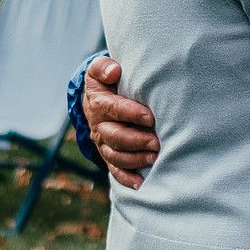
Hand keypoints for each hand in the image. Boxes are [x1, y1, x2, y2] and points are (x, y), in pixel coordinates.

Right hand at [81, 55, 158, 189]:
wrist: (93, 99)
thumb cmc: (105, 82)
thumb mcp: (99, 69)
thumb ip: (104, 67)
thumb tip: (114, 71)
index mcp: (99, 104)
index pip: (114, 109)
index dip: (132, 114)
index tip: (150, 117)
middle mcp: (98, 126)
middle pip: (114, 137)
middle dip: (136, 141)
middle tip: (156, 142)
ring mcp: (103, 143)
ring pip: (115, 156)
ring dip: (134, 159)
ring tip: (154, 158)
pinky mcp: (108, 155)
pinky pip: (114, 170)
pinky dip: (126, 178)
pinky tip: (141, 183)